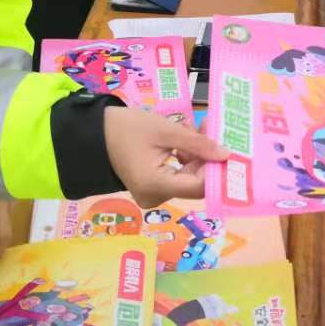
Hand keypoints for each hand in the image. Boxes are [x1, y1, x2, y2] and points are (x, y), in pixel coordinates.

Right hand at [103, 106, 228, 207]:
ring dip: (196, 155)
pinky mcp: (152, 188)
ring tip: (198, 129)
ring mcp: (153, 195)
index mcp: (155, 185)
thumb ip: (197, 143)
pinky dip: (185, 159)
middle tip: (212, 129)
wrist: (94, 133)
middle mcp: (155, 197)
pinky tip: (185, 139)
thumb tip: (225, 154)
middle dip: (206, 157)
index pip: (198, 186)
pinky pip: (176, 176)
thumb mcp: (164, 130)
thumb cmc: (126, 128)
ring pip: (187, 178)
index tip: (229, 147)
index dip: (217, 169)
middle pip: (194, 182)